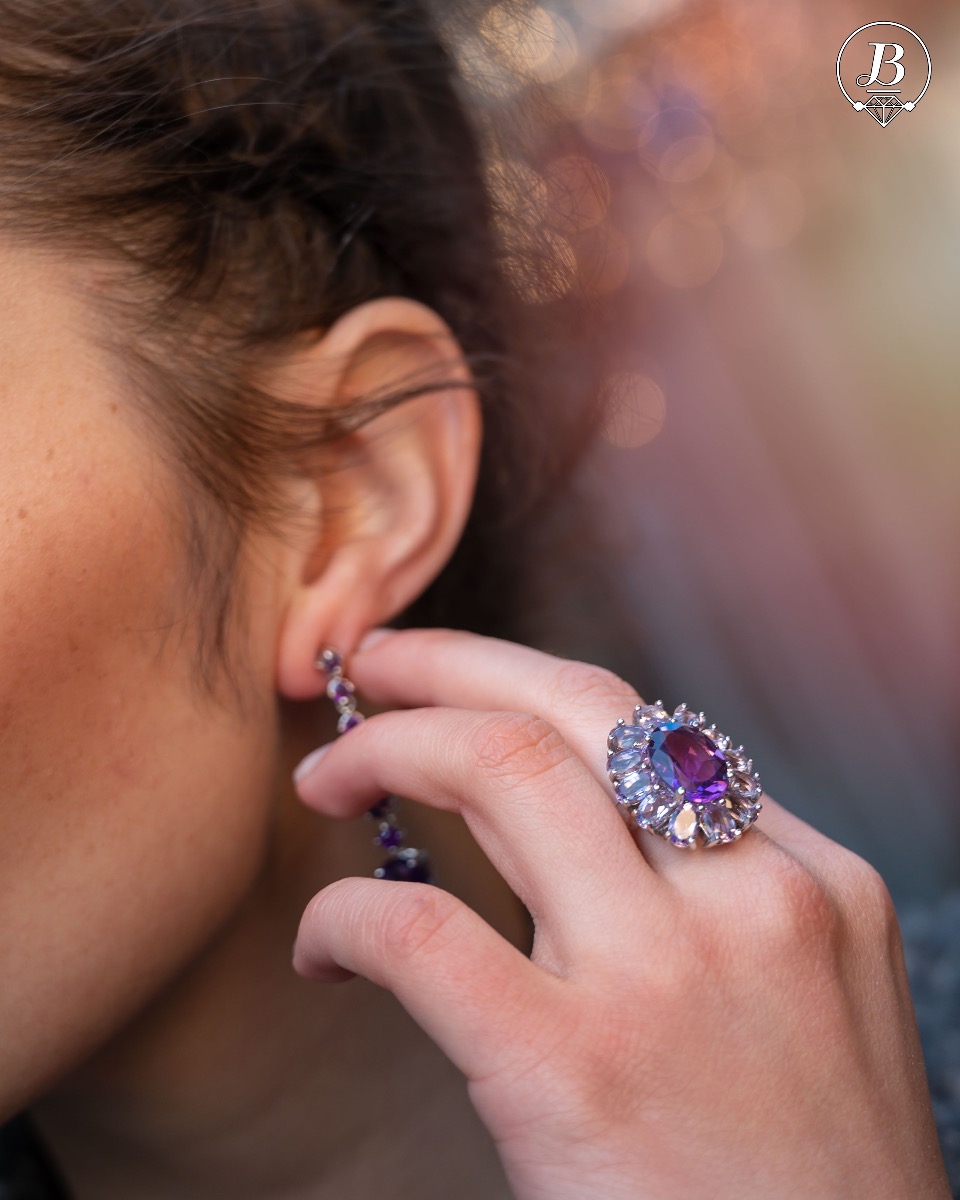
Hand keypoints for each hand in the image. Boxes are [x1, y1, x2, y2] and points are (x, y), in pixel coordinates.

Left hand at [292, 627, 949, 1199]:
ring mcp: (666, 975)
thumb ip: (711, 902)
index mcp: (811, 877)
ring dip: (386, 747)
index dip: (528, 687)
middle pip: (572, 703)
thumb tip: (568, 831)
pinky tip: (327, 951)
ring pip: (500, 764)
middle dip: (449, 661)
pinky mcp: (574, 1071)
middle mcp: (753, 894)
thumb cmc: (807, 1186)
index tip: (461, 690)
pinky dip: (347, 917)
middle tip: (371, 665)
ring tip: (326, 774)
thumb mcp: (801, 1003)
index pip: (645, 728)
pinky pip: (422, 931)